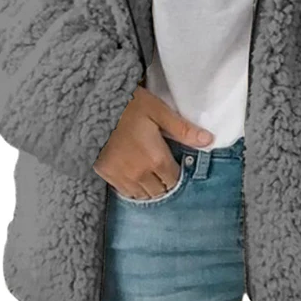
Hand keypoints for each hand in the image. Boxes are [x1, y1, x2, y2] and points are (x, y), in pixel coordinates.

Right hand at [93, 85, 214, 198]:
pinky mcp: (107, 176)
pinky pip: (125, 192)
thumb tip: (209, 140)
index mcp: (156, 159)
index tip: (176, 162)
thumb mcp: (158, 111)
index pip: (175, 180)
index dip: (178, 172)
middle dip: (165, 181)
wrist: (92, 107)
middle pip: (160, 191)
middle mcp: (140, 174)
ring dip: (150, 187)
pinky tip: (134, 175)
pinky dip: (133, 188)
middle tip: (163, 166)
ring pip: (143, 195)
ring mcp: (122, 177)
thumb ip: (183, 129)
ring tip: (150, 172)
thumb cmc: (128, 105)